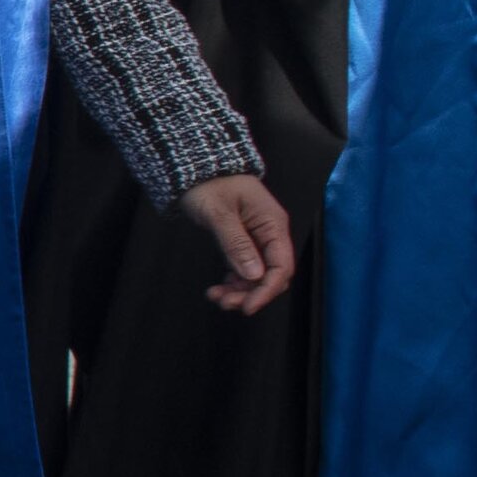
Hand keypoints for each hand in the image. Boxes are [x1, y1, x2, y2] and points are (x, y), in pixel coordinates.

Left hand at [179, 172, 294, 314]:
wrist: (195, 170)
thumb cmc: (208, 184)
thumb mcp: (219, 214)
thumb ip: (237, 244)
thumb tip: (254, 274)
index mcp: (272, 224)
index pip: (281, 266)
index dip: (266, 290)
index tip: (247, 306)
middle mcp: (270, 233)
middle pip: (271, 275)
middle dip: (251, 293)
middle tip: (224, 303)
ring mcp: (258, 239)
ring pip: (257, 275)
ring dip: (240, 291)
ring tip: (216, 296)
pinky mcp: (244, 242)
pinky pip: (245, 269)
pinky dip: (234, 282)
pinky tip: (219, 287)